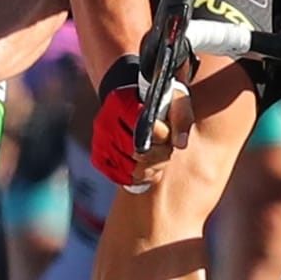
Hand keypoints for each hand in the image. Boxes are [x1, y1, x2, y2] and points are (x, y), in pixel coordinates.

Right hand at [90, 55, 192, 188]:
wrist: (135, 106)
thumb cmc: (156, 103)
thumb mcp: (174, 100)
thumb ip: (181, 117)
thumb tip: (180, 143)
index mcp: (119, 101)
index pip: (144, 126)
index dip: (161, 134)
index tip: (165, 131)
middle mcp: (104, 122)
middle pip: (139, 152)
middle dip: (159, 153)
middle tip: (164, 145)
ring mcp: (99, 142)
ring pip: (133, 169)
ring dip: (152, 166)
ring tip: (157, 155)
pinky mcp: (99, 160)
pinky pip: (124, 178)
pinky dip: (139, 176)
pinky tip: (145, 164)